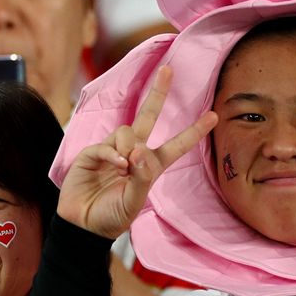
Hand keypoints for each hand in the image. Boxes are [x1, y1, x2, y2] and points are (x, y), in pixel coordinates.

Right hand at [56, 66, 216, 239]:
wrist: (82, 225)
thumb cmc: (111, 217)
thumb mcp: (134, 203)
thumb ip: (141, 178)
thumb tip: (139, 151)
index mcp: (150, 167)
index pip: (176, 145)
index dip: (194, 131)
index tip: (213, 116)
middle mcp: (132, 153)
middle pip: (148, 116)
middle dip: (158, 93)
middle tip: (168, 70)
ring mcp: (112, 151)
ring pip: (127, 131)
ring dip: (129, 146)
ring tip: (124, 168)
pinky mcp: (92, 154)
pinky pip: (107, 143)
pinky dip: (113, 153)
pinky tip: (116, 165)